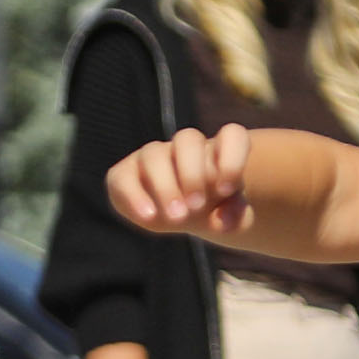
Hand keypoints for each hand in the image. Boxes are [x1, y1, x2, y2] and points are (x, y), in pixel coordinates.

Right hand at [108, 126, 254, 241]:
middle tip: (196, 206)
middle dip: (192, 173)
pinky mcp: (125, 174)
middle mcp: (185, 147)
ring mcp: (153, 156)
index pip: (232, 136)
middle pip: (188, 139)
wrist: (181, 218)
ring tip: (177, 219)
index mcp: (218, 152)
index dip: (232, 158)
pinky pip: (123, 177)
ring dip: (165, 187)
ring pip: (154, 154)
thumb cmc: (212, 210)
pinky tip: (149, 217)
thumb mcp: (232, 219)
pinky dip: (134, 196)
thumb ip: (235, 216)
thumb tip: (221, 222)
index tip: (227, 190)